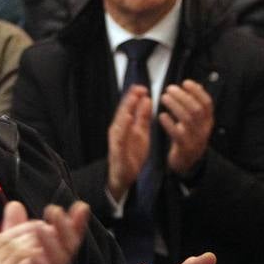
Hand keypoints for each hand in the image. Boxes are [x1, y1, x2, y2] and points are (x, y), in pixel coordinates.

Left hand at [0, 201, 90, 263]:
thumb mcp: (13, 253)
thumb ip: (15, 230)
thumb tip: (15, 204)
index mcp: (50, 258)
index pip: (64, 237)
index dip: (73, 222)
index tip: (80, 206)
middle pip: (66, 248)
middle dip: (65, 229)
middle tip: (57, 210)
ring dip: (52, 246)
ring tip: (45, 228)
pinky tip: (36, 258)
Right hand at [0, 204, 64, 263]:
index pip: (0, 240)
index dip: (19, 232)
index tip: (33, 228)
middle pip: (13, 241)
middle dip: (34, 233)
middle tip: (52, 228)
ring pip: (22, 250)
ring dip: (41, 243)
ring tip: (57, 239)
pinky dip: (39, 261)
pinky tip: (52, 259)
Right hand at [107, 85, 151, 201]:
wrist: (124, 176)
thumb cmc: (132, 154)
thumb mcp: (142, 133)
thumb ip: (143, 117)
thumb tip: (147, 100)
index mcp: (125, 125)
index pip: (129, 108)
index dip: (135, 97)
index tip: (143, 88)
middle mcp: (119, 130)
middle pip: (123, 111)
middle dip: (130, 99)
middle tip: (139, 88)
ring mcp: (116, 139)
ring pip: (120, 121)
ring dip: (126, 109)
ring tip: (133, 98)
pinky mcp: (117, 149)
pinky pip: (120, 136)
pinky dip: (123, 126)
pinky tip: (128, 118)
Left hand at [160, 80, 213, 175]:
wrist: (188, 162)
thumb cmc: (190, 137)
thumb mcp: (197, 121)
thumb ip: (197, 105)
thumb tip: (198, 85)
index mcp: (208, 121)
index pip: (207, 103)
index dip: (197, 91)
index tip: (186, 82)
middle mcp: (204, 129)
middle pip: (196, 109)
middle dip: (183, 96)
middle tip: (170, 89)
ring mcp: (195, 139)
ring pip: (187, 119)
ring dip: (174, 106)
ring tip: (164, 98)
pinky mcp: (185, 147)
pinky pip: (177, 134)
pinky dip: (169, 123)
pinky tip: (161, 115)